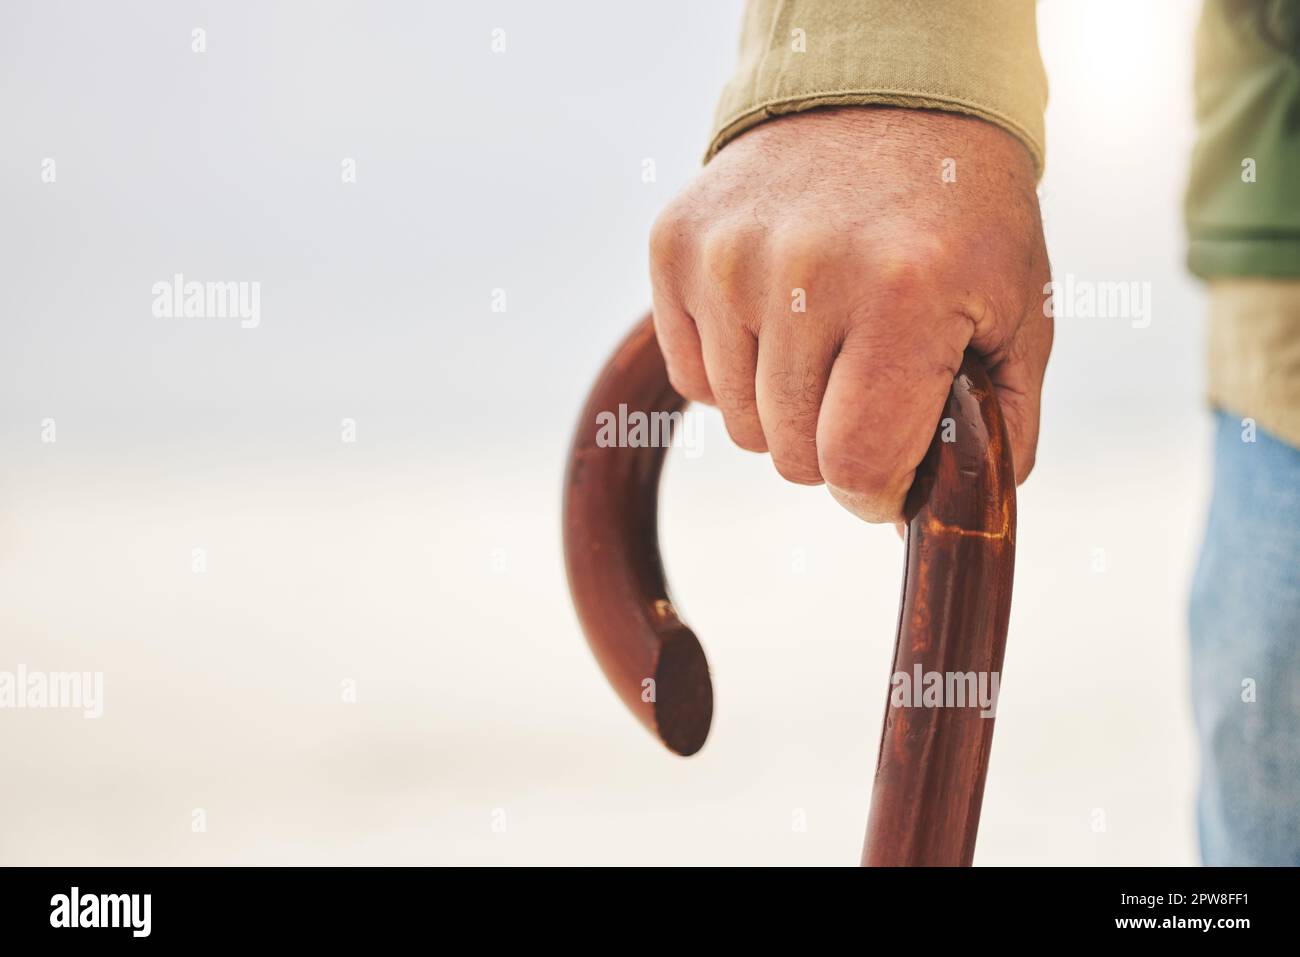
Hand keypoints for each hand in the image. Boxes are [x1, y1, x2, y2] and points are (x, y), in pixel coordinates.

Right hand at [649, 107, 1051, 521]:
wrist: (887, 92)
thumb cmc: (963, 214)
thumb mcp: (1021, 312)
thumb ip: (999, 429)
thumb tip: (935, 520)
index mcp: (903, 292)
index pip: (854, 464)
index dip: (875, 492)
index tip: (890, 474)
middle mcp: (805, 270)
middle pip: (789, 455)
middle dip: (833, 448)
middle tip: (865, 390)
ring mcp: (728, 256)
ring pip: (738, 424)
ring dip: (783, 410)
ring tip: (825, 343)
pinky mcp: (676, 245)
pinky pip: (691, 377)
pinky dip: (734, 372)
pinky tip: (776, 318)